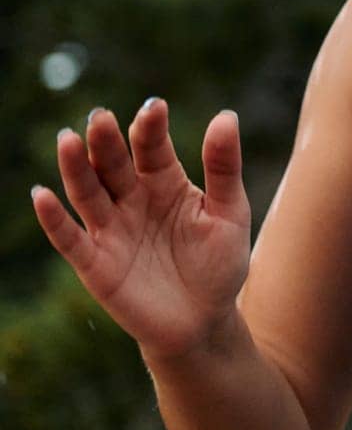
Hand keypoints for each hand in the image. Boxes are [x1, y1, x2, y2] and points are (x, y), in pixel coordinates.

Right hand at [30, 98, 251, 361]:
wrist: (204, 321)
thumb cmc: (219, 263)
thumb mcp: (231, 213)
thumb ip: (224, 168)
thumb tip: (226, 116)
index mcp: (166, 182)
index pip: (153, 148)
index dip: (151, 128)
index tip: (155, 107)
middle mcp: (132, 199)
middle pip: (114, 164)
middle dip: (107, 141)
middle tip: (101, 117)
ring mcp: (111, 230)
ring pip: (87, 193)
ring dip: (75, 168)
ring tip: (68, 139)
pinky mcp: (95, 263)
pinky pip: (69, 238)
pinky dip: (54, 218)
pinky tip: (42, 194)